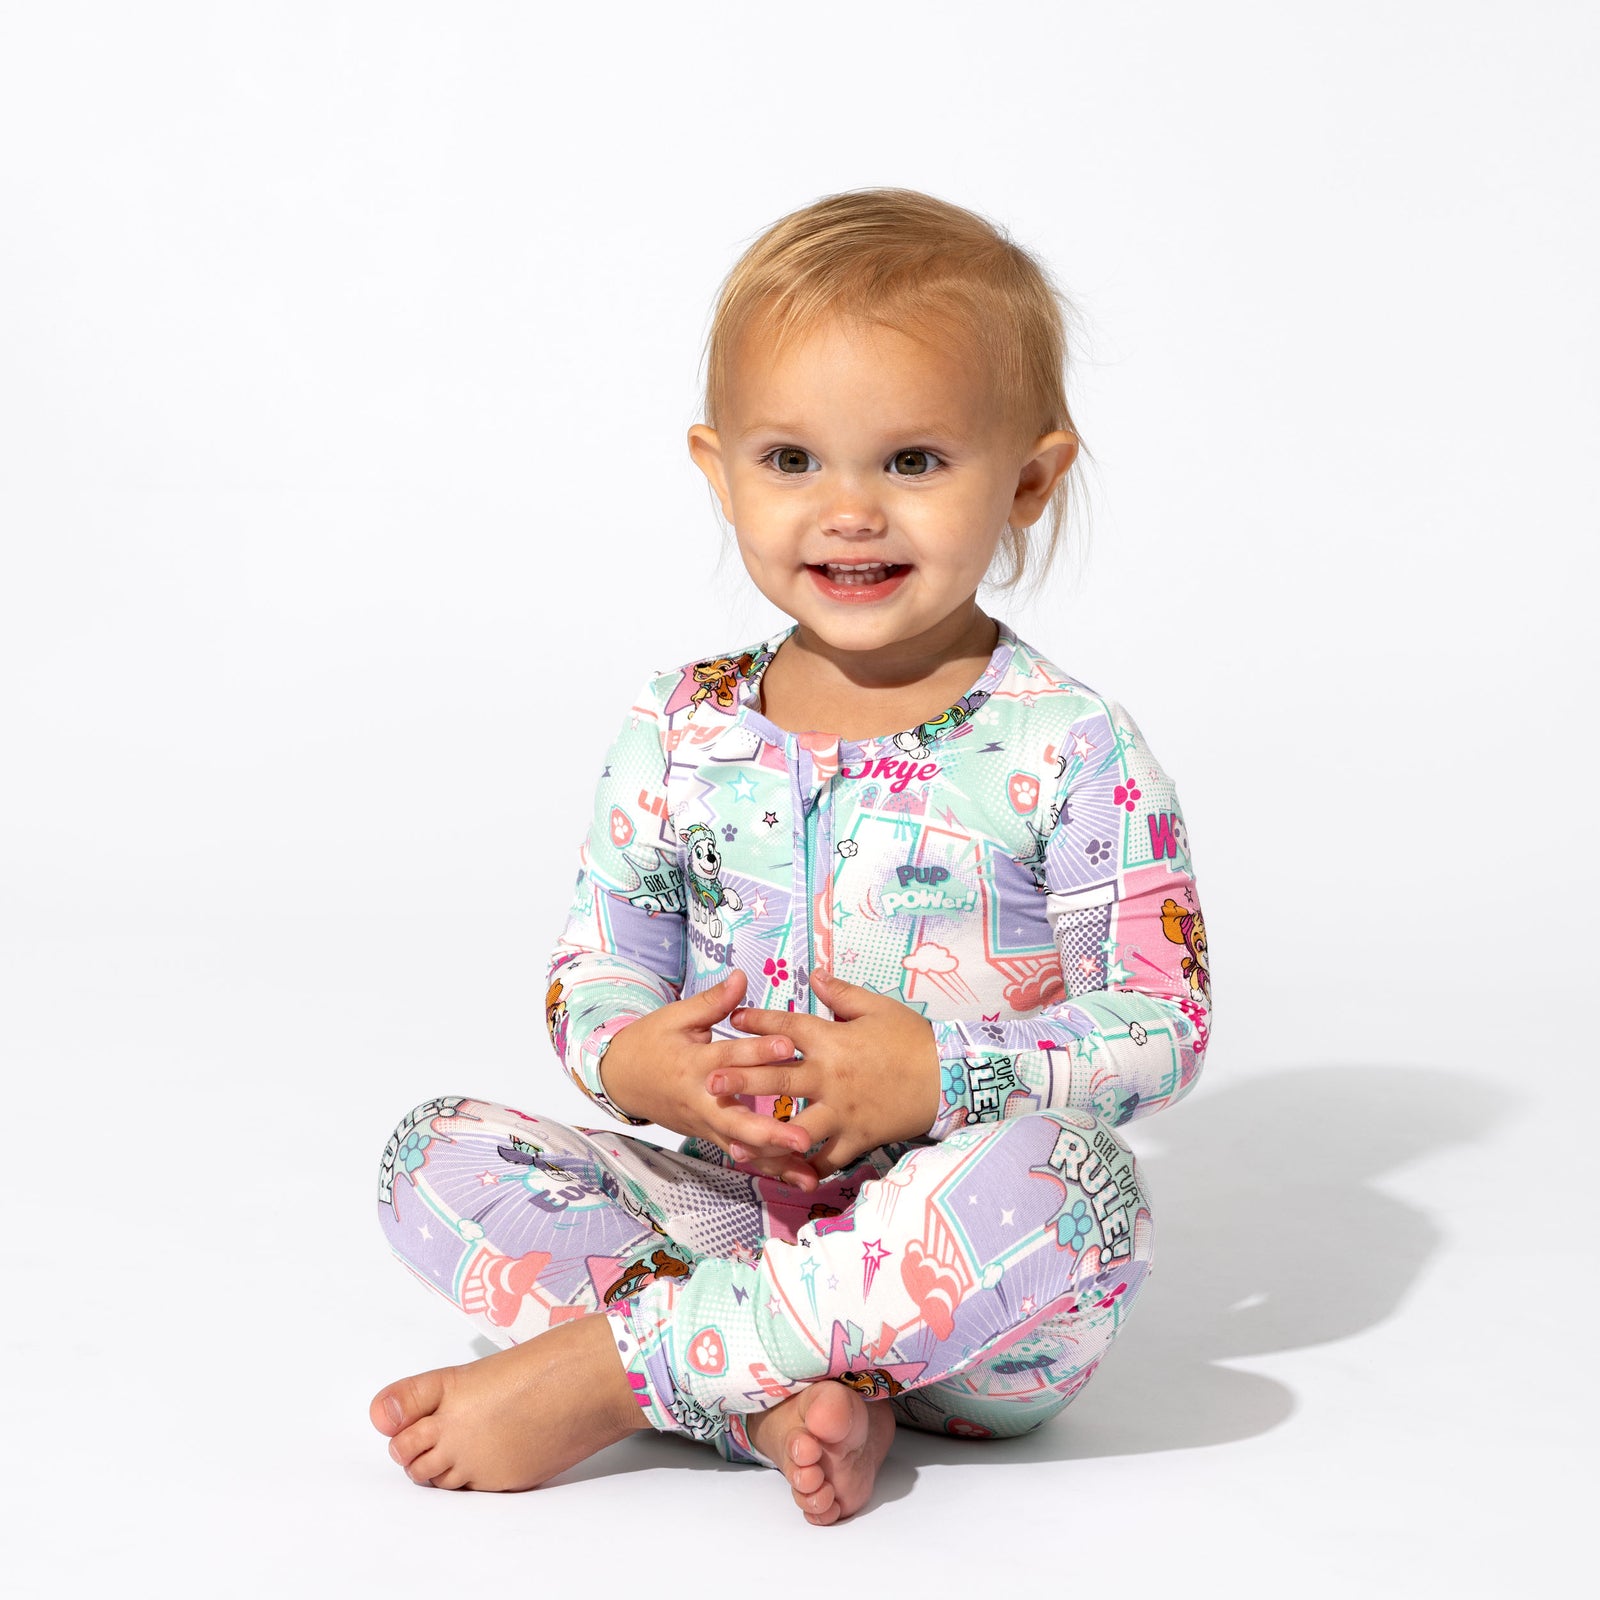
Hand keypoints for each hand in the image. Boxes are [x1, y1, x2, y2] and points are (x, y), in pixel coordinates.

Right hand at [599, 969, 824, 1185]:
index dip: (758, 1052)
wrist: (620, 1078)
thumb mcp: (677, 1016)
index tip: (790, 1047)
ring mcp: (703, 1122)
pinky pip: (740, 1153)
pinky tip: (796, 1178)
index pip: (729, 1058)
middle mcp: (700, 1099)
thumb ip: (713, 1002)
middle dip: (770, 1132)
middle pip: (735, 1119)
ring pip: (741, 1146)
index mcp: (693, 1063)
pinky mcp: (708, 1134)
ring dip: (774, 1161)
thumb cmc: (651, 1042)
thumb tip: (742, 977)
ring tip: (808, 1173)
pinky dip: (767, 1167)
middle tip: (804, 1138)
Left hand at [708, 969, 941, 1186]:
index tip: (732, 1020)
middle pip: (778, 1079)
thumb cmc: (912, 1038)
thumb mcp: (878, 1007)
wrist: (947, 1077)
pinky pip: (827, 1158)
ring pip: (795, 1128)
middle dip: (742, 1082)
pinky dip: (807, 1167)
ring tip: (737, 1145)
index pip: (787, 1027)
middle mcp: (830, 1077)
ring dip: (764, 1139)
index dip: (758, 1021)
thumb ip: (842, 993)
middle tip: (710, 1083)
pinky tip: (786, 1173)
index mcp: (833, 1040)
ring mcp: (842, 1112)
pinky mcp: (857, 1137)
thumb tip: (815, 974)